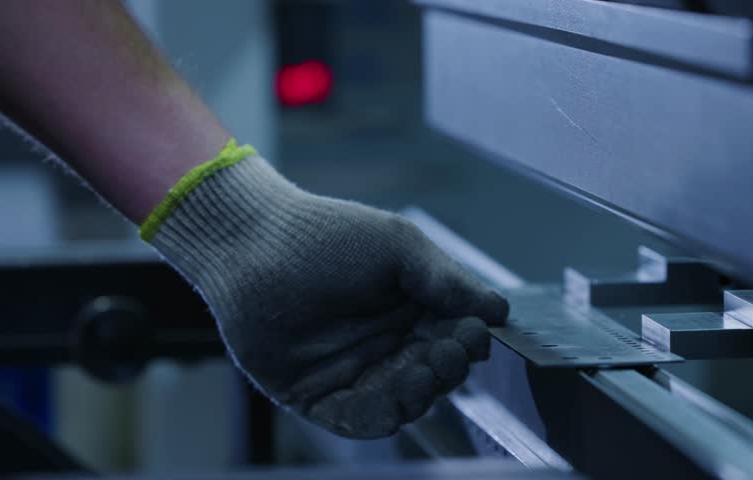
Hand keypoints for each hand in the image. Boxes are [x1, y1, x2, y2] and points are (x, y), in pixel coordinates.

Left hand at [149, 152, 508, 437]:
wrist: (253, 246)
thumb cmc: (326, 237)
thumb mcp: (398, 248)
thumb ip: (447, 281)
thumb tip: (499, 310)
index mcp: (408, 308)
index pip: (452, 337)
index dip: (467, 340)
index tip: (474, 333)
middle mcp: (384, 344)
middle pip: (432, 374)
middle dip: (447, 368)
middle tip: (448, 351)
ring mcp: (351, 372)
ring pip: (401, 402)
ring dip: (418, 394)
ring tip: (421, 372)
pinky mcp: (317, 396)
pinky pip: (357, 419)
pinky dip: (379, 417)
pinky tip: (392, 400)